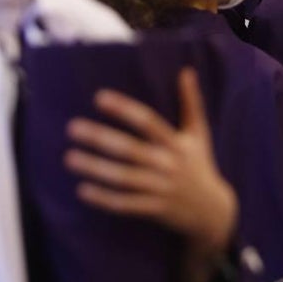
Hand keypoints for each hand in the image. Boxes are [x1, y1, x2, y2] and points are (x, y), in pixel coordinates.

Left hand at [64, 68, 237, 254]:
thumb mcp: (199, 133)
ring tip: (69, 157)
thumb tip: (186, 70)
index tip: (99, 97)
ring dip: (96, 168)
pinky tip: (82, 190)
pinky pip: (125, 204)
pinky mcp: (154, 209)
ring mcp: (161, 188)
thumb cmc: (200, 164)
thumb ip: (191, 102)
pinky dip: (104, 199)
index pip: (148, 122)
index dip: (124, 109)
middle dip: (101, 138)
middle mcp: (169, 164)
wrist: (212, 211)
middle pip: (131, 149)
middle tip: (72, 127)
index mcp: (177, 143)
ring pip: (124, 178)